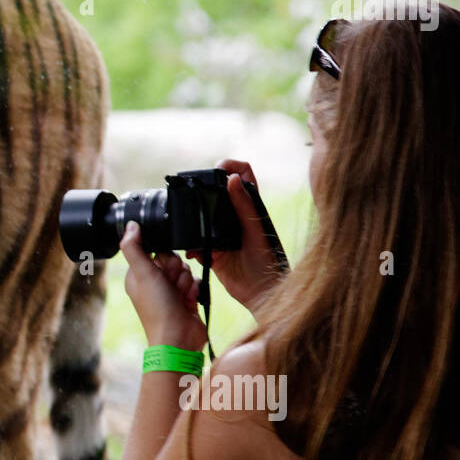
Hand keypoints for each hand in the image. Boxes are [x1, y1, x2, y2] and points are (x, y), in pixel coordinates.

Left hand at [120, 221, 206, 350]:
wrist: (179, 338)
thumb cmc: (158, 309)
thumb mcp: (143, 274)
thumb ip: (134, 248)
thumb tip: (130, 225)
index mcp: (138, 275)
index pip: (155, 250)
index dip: (162, 258)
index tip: (161, 270)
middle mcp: (153, 282)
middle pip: (172, 259)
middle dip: (176, 271)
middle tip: (171, 286)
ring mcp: (170, 291)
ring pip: (185, 269)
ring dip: (185, 282)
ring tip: (180, 296)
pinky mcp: (185, 298)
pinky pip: (195, 282)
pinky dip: (194, 290)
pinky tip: (189, 301)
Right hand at [184, 159, 281, 315]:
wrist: (261, 294)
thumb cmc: (268, 263)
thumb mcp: (255, 231)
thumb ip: (244, 205)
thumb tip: (232, 177)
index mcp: (249, 207)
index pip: (242, 174)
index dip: (230, 166)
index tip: (217, 169)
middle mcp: (234, 217)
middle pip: (216, 192)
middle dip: (203, 192)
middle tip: (195, 197)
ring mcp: (222, 234)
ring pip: (202, 217)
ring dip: (194, 221)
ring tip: (191, 226)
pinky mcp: (212, 252)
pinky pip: (196, 243)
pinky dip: (191, 246)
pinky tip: (194, 253)